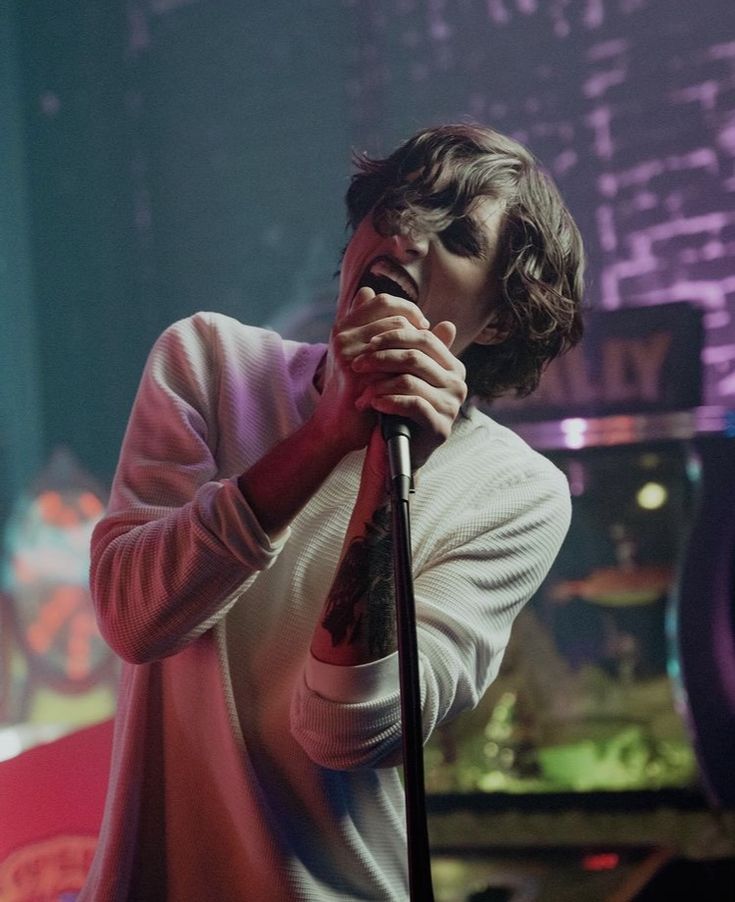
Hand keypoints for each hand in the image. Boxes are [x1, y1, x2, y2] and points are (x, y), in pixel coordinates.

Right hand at [312, 287, 432, 453]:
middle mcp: (344, 337)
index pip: (383, 302)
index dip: (408, 309)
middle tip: (429, 343)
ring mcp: (349, 356)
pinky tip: (420, 374)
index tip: (423, 324)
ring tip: (425, 358)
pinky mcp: (357, 377)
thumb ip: (372, 327)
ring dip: (416, 346)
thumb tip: (375, 292)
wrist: (338, 425)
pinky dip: (411, 366)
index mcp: (345, 327)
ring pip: (398, 338)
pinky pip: (395, 363)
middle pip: (394, 318)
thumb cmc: (354, 388)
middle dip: (417, 329)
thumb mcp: (362, 353)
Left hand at [349, 309, 467, 468]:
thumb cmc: (393, 408)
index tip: (363, 343)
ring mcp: (453, 405)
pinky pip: (412, 404)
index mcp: (450, 363)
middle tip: (355, 365)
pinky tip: (372, 404)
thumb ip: (382, 332)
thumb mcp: (389, 369)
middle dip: (381, 357)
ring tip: (360, 390)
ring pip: (411, 379)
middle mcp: (458, 381)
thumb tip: (368, 291)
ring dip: (379, 383)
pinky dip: (388, 401)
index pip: (422, 337)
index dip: (391, 336)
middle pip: (416, 355)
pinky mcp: (442, 427)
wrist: (395, 452)